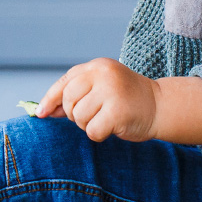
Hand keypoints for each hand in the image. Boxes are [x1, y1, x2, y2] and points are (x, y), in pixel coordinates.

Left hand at [36, 58, 161, 141]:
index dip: (51, 99)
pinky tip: (112, 128)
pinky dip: (99, 134)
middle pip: (69, 100)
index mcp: (97, 66)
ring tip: (105, 119)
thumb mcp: (101, 89)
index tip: (41, 113)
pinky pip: (93, 131)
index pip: (65, 82)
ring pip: (80, 117)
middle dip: (75, 114)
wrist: (160, 106)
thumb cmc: (126, 100)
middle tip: (92, 116)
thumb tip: (44, 110)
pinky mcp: (118, 112)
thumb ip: (76, 96)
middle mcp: (103, 75)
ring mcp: (111, 92)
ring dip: (88, 125)